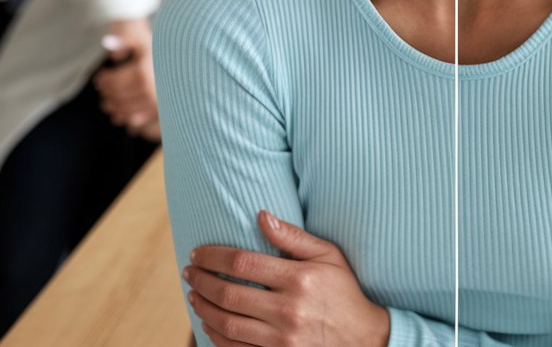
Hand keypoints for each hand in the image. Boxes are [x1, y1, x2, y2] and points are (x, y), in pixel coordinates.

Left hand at [94, 18, 160, 140]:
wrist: (188, 63)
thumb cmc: (163, 51)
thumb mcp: (144, 41)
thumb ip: (125, 40)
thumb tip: (105, 42)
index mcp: (141, 72)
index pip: (113, 81)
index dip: (103, 80)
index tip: (99, 77)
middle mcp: (148, 89)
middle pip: (118, 96)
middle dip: (106, 93)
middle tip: (102, 89)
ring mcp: (154, 102)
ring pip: (125, 109)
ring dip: (113, 107)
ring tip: (107, 102)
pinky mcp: (159, 111)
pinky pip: (136, 119)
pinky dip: (125, 118)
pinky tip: (118, 115)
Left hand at [183, 211, 389, 346]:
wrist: (362, 338)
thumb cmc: (343, 290)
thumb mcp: (328, 255)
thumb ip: (293, 237)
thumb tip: (262, 216)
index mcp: (298, 279)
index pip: (243, 263)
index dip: (214, 257)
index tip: (198, 252)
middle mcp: (287, 310)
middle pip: (229, 295)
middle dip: (202, 281)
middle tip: (188, 271)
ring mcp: (280, 340)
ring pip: (227, 325)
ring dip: (203, 308)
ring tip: (193, 294)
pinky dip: (216, 336)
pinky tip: (208, 322)